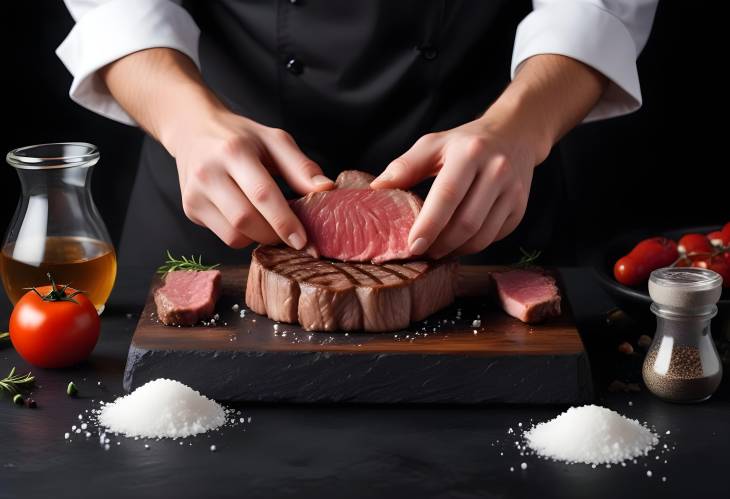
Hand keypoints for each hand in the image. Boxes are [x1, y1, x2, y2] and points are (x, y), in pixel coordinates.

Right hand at [169, 111, 333, 248]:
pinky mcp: (190, 208)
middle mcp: (209, 172)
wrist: (193, 129)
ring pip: (233, 235)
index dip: (284, 221)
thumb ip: (301, 167)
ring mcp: (195, 192)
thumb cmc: (240, 136)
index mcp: (234, 151)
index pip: (262, 194)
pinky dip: (243, 235)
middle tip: (292, 234)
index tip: (303, 240)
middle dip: (274, 234)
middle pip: (246, 220)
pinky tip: (249, 218)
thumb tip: (327, 190)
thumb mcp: (274, 140)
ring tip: (270, 223)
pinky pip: (223, 236)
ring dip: (259, 237)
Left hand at [371, 116, 544, 258]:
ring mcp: (513, 191)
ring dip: (456, 250)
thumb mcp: (434, 144)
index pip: (447, 195)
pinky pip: (493, 237)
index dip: (429, 225)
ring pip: (482, 236)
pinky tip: (456, 243)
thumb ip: (405, 166)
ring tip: (436, 250)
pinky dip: (472, 246)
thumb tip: (376, 189)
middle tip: (421, 252)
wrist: (515, 135)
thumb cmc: (465, 142)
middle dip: (440, 244)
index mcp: (470, 153)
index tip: (412, 245)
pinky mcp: (520, 208)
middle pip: (466, 223)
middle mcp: (496, 171)